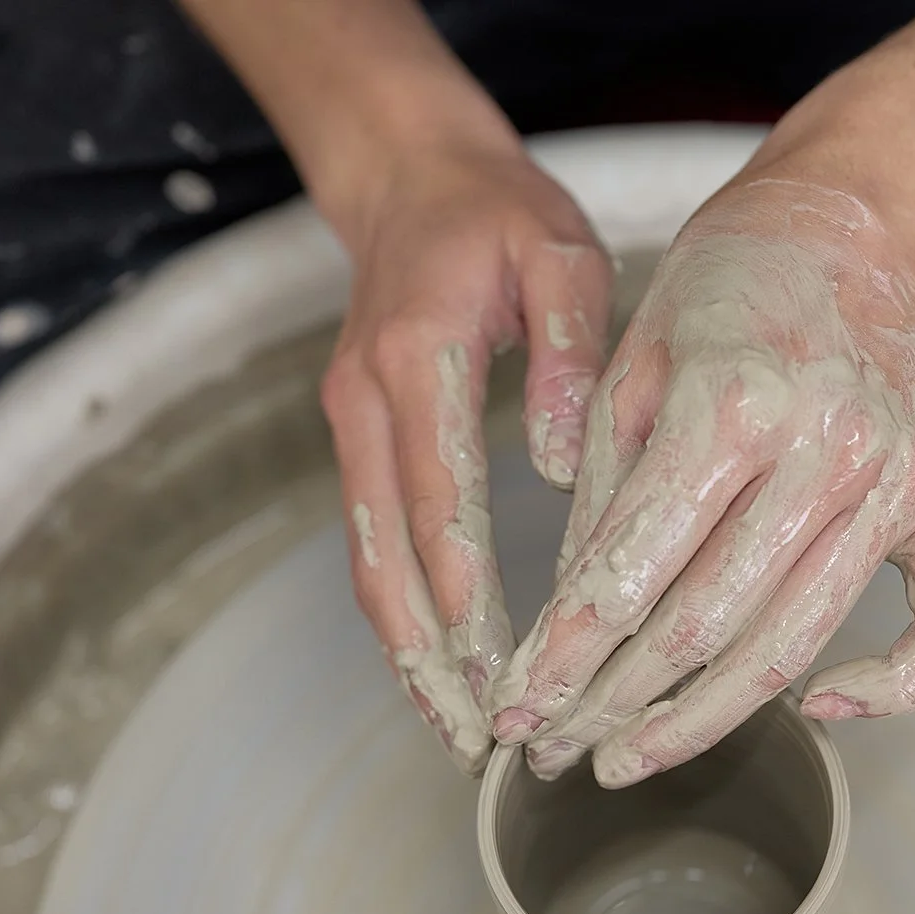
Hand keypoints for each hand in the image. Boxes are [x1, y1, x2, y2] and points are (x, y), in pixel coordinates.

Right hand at [320, 138, 612, 772]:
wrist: (409, 174)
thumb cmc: (498, 213)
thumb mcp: (558, 253)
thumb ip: (565, 351)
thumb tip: (553, 464)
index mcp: (417, 356)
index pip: (438, 498)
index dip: (463, 594)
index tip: (499, 671)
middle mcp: (365, 399)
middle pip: (384, 555)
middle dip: (428, 658)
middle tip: (477, 738)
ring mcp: (349, 420)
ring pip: (366, 561)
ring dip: (404, 653)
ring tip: (455, 731)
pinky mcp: (355, 435)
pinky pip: (370, 539)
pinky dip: (396, 611)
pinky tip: (432, 667)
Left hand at [488, 176, 914, 786]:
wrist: (862, 215)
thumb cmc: (733, 280)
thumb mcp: (635, 362)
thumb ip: (604, 493)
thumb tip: (572, 621)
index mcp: (732, 403)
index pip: (628, 574)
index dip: (560, 660)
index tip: (516, 711)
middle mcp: (826, 449)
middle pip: (705, 629)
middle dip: (613, 705)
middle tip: (557, 752)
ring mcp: (900, 480)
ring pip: (797, 642)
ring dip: (705, 719)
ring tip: (633, 755)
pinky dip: (894, 686)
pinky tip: (822, 710)